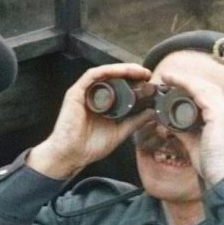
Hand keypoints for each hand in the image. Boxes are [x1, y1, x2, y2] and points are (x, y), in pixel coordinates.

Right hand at [27, 63, 152, 179]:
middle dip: (132, 73)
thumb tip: (151, 112)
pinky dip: (108, 71)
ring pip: (105, 73)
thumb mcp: (120, 132)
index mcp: (103, 104)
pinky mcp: (76, 92)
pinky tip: (121, 71)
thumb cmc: (90, 146)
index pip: (120, 87)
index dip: (135, 82)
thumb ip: (135, 121)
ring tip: (138, 71)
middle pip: (114, 77)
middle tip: (147, 74)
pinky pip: (92, 75)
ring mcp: (84, 93)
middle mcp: (94, 95)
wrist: (72, 155)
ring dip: (122, 69)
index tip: (150, 83)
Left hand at [154, 66, 223, 184]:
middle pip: (208, 88)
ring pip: (205, 87)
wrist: (223, 177)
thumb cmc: (212, 167)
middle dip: (188, 81)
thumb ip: (184, 132)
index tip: (175, 87)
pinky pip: (201, 93)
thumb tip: (170, 124)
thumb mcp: (195, 144)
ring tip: (168, 76)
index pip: (210, 98)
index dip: (193, 90)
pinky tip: (175, 83)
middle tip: (169, 77)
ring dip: (185, 80)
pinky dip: (187, 85)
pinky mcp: (220, 114)